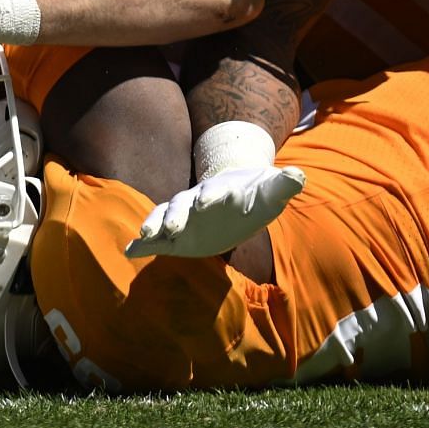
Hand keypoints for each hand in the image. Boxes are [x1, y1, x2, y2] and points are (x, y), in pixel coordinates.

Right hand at [126, 164, 305, 258]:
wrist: (241, 198)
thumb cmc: (258, 194)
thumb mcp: (272, 192)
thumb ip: (284, 185)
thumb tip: (299, 176)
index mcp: (220, 191)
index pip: (213, 190)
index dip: (210, 195)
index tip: (206, 202)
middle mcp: (196, 202)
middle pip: (182, 204)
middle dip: (176, 215)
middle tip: (173, 228)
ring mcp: (184, 217)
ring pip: (164, 217)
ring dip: (154, 225)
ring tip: (144, 236)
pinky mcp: (177, 236)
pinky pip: (157, 238)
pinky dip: (142, 244)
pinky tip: (129, 251)